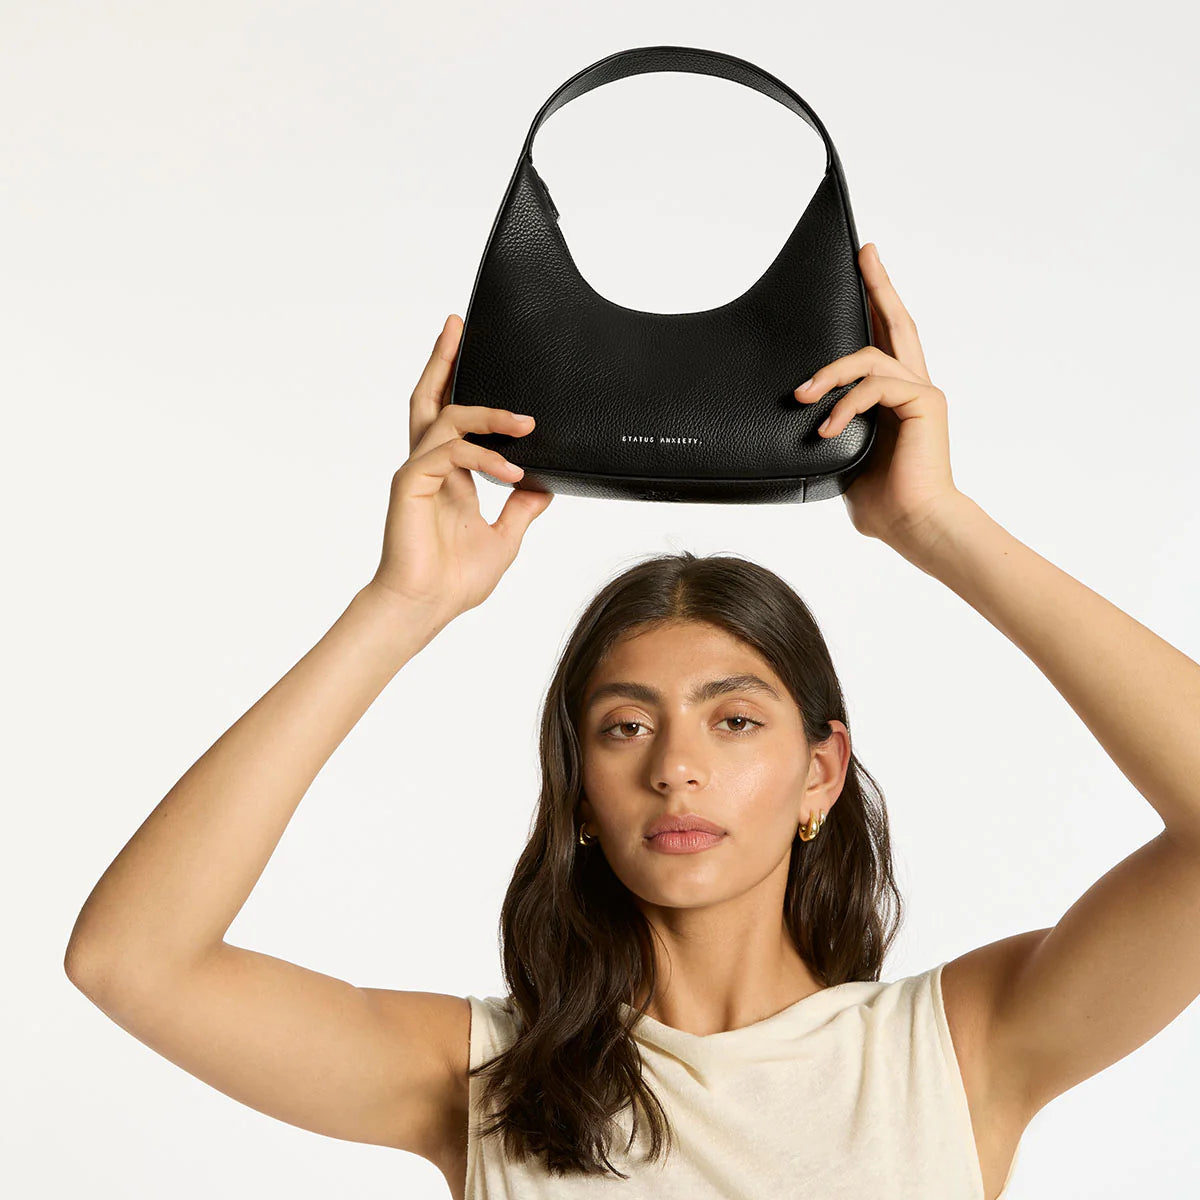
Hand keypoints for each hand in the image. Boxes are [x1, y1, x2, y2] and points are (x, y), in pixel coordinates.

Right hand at [366, 314, 553, 620]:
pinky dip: (484, 457)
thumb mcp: (506, 537)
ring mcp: (418, 472)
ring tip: (526, 425)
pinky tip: (511, 472)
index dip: (458, 383)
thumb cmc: (455, 580)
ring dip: (488, 415)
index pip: (453, 417)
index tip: (472, 352)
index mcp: (450, 475)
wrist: (426, 607)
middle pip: (432, 398)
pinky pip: (450, 453)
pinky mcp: (411, 484)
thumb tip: (546, 486)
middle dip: (444, 359)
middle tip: (458, 325)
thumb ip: (523, 507)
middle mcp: (430, 466)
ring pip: (447, 419)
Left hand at [794, 243, 961, 546]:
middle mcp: (912, 388)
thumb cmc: (882, 503)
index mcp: (894, 399)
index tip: (863, 267)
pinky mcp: (925, 402)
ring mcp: (921, 393)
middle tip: (864, 253)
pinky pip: (876, 384)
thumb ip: (831, 430)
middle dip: (878, 286)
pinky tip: (827, 428)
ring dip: (830, 372)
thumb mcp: (841, 457)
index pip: (882, 342)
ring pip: (871, 356)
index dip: (874, 304)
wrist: (913, 526)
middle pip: (896, 323)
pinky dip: (846, 403)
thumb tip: (797, 421)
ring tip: (802, 397)